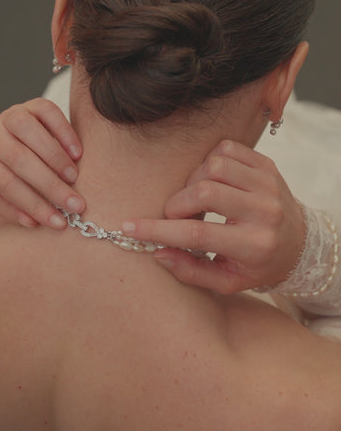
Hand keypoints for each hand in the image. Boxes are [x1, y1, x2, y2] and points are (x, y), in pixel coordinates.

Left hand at [0, 98, 84, 228]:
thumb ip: (16, 209)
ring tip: (74, 178)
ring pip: (29, 130)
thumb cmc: (11, 177)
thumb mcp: (6, 196)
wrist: (16, 146)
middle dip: (49, 185)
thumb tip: (33, 221)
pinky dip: (64, 133)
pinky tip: (77, 154)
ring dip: (55, 157)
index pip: (4, 183)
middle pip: (18, 158)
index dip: (33, 204)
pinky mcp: (31, 104)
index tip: (58, 221)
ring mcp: (8, 115)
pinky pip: (48, 112)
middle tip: (74, 204)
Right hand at [122, 140, 305, 294]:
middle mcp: (265, 211)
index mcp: (255, 245)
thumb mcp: (227, 281)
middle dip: (177, 203)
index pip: (198, 234)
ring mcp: (268, 183)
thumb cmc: (258, 265)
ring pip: (214, 165)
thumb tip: (158, 252)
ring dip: (194, 181)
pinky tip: (212, 181)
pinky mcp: (267, 165)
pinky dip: (210, 162)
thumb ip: (191, 271)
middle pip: (205, 192)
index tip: (130, 227)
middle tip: (176, 215)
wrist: (299, 243)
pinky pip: (226, 148)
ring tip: (197, 199)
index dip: (158, 230)